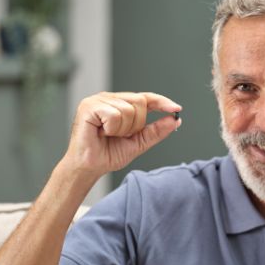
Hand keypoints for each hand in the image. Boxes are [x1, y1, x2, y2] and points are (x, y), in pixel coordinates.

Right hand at [63, 91, 181, 177]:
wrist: (89, 167)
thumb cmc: (108, 154)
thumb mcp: (139, 143)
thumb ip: (156, 131)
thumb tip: (175, 120)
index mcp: (120, 103)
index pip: (146, 97)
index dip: (162, 102)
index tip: (177, 109)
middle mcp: (109, 98)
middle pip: (140, 102)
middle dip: (137, 124)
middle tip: (121, 135)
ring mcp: (98, 100)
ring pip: (128, 110)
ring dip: (123, 129)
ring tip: (109, 135)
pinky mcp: (88, 106)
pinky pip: (114, 115)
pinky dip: (112, 129)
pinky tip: (101, 133)